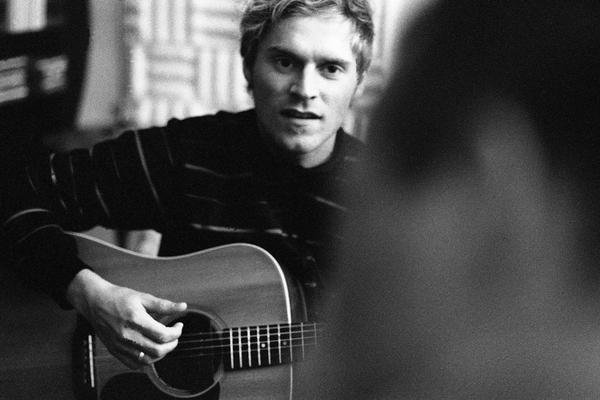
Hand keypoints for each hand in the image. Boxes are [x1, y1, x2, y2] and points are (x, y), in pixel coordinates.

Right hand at [66, 269, 186, 368]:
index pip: (162, 334)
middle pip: (157, 350)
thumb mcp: (143, 297)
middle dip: (172, 344)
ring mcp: (120, 346)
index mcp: (136, 320)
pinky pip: (134, 364)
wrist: (95, 302)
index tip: (178, 326)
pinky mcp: (115, 351)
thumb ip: (164, 305)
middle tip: (174, 335)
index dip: (176, 332)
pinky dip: (146, 360)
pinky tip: (150, 349)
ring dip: (161, 353)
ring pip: (147, 360)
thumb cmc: (118, 298)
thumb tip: (182, 307)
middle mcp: (127, 335)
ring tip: (164, 341)